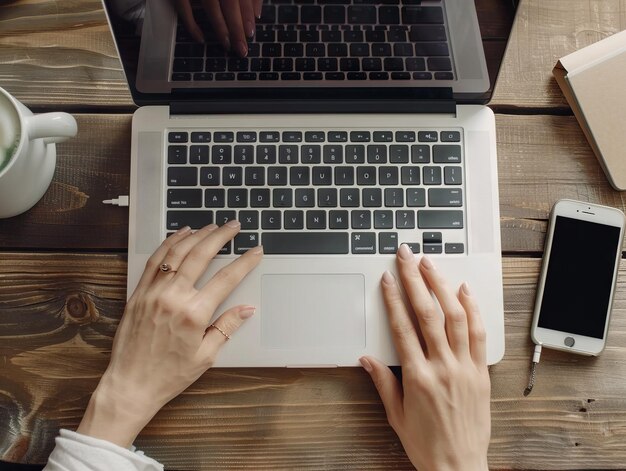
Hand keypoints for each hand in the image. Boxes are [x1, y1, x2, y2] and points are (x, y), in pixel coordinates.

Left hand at [77, 221, 262, 446]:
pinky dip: (169, 244)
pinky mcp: (138, 294)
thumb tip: (247, 309)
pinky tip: (180, 235)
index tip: (255, 251)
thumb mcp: (206, 355)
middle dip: (221, 236)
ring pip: (177, 252)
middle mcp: (173, 298)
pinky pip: (155, 261)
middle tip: (233, 226)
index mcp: (193, 314)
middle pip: (201, 256)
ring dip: (196, 235)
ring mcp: (153, 293)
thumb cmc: (169, 375)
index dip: (245, 262)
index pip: (226, 279)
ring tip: (211, 226)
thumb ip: (226, 327)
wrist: (130, 385)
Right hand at [174, 0, 262, 56]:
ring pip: (211, 4)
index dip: (247, 14)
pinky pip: (183, 5)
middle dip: (237, 27)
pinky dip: (191, 23)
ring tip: (227, 44)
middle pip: (229, 1)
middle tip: (241, 48)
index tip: (250, 32)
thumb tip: (256, 13)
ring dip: (220, 27)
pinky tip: (200, 38)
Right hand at [360, 244, 490, 470]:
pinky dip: (472, 309)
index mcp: (418, 378)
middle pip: (428, 314)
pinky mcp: (481, 372)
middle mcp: (443, 367)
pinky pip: (478, 334)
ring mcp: (465, 368)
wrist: (460, 467)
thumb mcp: (396, 415)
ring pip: (455, 317)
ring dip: (442, 286)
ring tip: (431, 265)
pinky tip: (464, 290)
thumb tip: (366, 359)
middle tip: (406, 257)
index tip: (387, 279)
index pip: (403, 328)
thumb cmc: (426, 444)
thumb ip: (382, 382)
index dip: (393, 300)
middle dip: (415, 280)